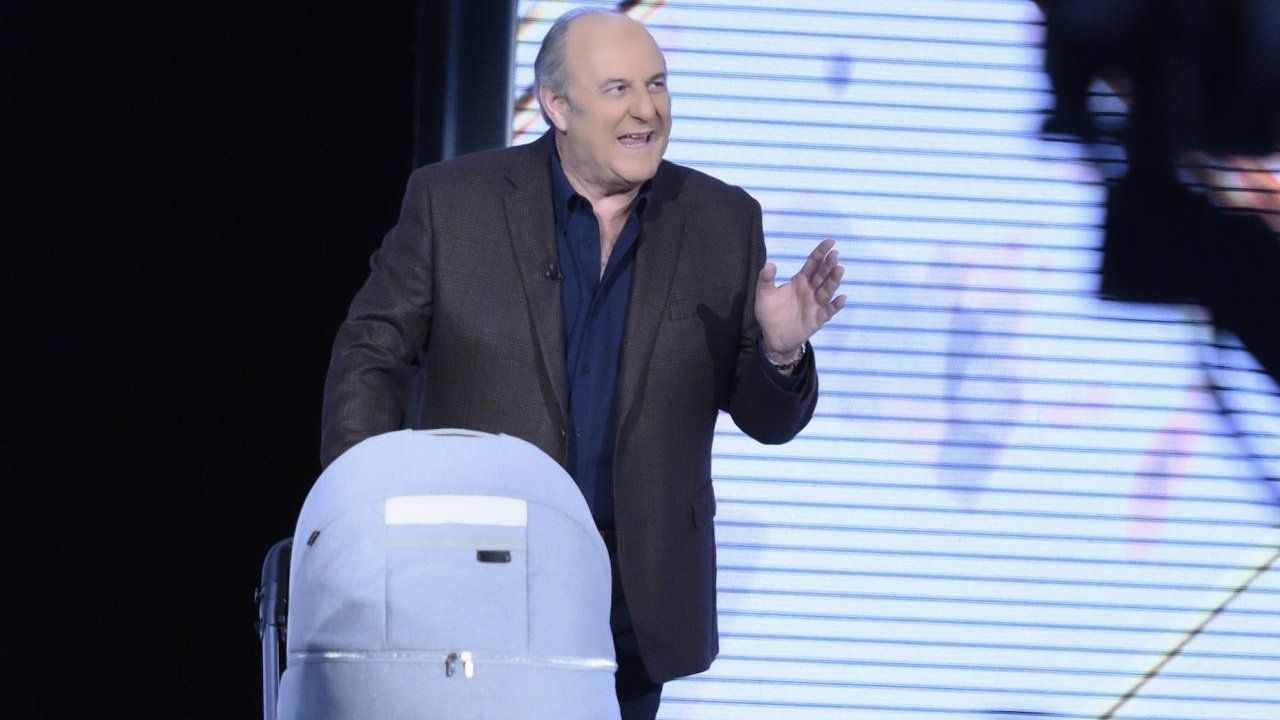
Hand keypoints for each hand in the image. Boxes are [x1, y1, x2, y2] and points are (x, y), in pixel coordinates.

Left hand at [755, 237, 846, 359]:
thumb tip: (769, 264)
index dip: (821, 252)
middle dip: (828, 264)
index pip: (813, 263)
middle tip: (834, 254)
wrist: (773, 337)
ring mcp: (816, 304)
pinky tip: (841, 298)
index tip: (830, 241)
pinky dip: (835, 305)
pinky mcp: (818, 319)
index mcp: (800, 281)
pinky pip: (829, 311)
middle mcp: (811, 290)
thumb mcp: (764, 295)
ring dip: (834, 280)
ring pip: (827, 290)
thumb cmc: (770, 313)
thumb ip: (766, 280)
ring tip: (839, 269)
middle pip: (822, 275)